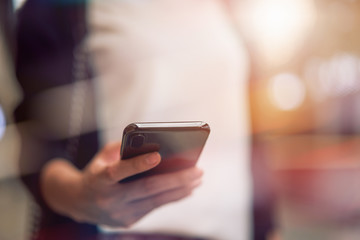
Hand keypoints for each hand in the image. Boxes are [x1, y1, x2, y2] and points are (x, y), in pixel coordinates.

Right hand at [41, 142, 202, 226]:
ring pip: (155, 201)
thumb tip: (154, 144)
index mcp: (97, 180)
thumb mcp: (102, 157)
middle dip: (175, 179)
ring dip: (180, 189)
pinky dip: (173, 197)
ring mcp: (119, 214)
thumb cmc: (96, 172)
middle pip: (147, 189)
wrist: (78, 204)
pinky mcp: (128, 221)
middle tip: (197, 169)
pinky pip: (155, 207)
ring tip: (198, 178)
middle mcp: (108, 199)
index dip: (137, 164)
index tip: (158, 155)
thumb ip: (123, 148)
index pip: (118, 172)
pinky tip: (187, 189)